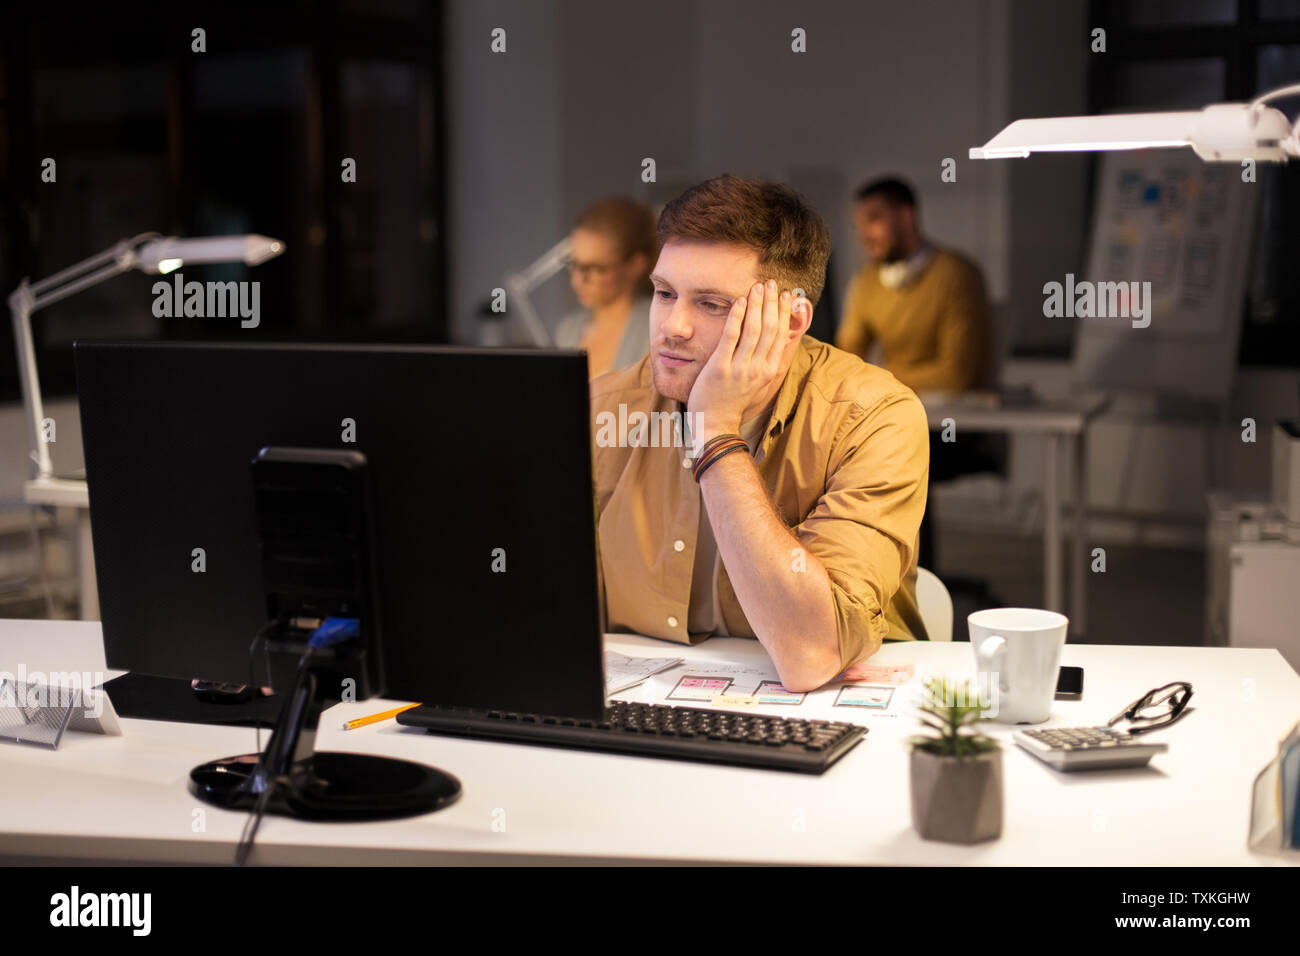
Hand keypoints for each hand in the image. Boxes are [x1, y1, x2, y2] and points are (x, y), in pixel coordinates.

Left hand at [687, 279, 793, 441]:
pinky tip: (739, 301)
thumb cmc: (734, 401)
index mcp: (769, 370)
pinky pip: (731, 337)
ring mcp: (740, 368)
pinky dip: (737, 317)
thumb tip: (779, 339)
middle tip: (771, 282)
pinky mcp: (720, 368)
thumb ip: (768, 361)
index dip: (784, 312)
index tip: (785, 294)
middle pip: (770, 328)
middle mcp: (758, 368)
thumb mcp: (758, 382)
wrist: (715, 424)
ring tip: (757, 286)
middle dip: (772, 302)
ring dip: (757, 304)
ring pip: (754, 329)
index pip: (781, 335)